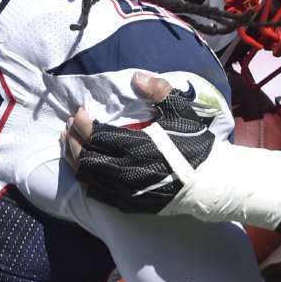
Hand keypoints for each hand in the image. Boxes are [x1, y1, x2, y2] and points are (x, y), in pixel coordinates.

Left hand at [64, 74, 217, 213]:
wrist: (211, 182)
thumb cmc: (196, 145)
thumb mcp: (181, 113)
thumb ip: (158, 92)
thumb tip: (136, 77)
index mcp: (137, 146)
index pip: (97, 135)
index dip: (83, 124)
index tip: (80, 113)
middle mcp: (126, 171)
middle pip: (86, 157)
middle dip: (73, 140)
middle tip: (69, 127)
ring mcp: (126, 191)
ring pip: (88, 176)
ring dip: (74, 159)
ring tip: (69, 145)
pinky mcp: (129, 204)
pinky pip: (98, 193)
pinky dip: (86, 179)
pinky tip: (83, 170)